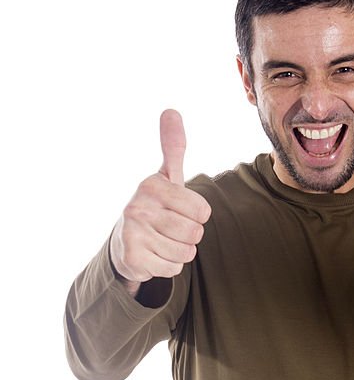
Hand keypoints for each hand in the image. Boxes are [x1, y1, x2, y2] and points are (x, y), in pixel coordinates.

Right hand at [109, 109, 211, 289]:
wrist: (124, 241)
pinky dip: (168, 266)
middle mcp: (137, 206)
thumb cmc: (155, 206)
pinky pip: (173, 268)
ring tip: (162, 241)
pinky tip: (154, 254)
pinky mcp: (132, 258)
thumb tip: (171, 111)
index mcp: (152, 184)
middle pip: (195, 232)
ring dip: (179, 251)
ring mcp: (132, 233)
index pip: (202, 211)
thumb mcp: (166, 176)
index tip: (179, 210)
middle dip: (190, 235)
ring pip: (185, 252)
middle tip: (171, 228)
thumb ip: (173, 146)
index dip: (197, 215)